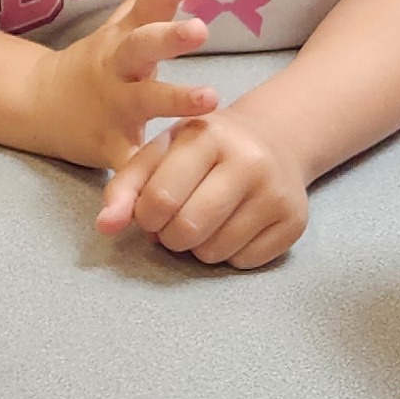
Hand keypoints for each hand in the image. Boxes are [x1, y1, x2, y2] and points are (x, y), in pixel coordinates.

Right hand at [23, 0, 229, 166]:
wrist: (40, 104)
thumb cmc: (102, 60)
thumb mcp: (123, 22)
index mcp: (126, 32)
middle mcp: (118, 64)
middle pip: (143, 44)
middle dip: (170, 35)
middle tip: (202, 29)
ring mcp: (112, 103)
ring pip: (144, 99)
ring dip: (175, 98)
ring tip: (211, 98)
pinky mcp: (108, 143)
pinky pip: (129, 160)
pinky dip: (143, 174)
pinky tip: (165, 185)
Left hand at [100, 109, 309, 267]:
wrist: (273, 140)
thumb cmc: (202, 151)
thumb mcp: (160, 153)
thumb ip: (124, 188)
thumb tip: (105, 227)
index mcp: (207, 136)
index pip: (160, 199)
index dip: (146, 217)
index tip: (151, 212)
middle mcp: (248, 161)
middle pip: (188, 230)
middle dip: (170, 237)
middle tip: (174, 224)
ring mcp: (276, 192)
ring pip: (214, 252)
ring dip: (197, 248)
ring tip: (204, 222)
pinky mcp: (294, 222)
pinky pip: (243, 262)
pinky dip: (228, 254)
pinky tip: (232, 227)